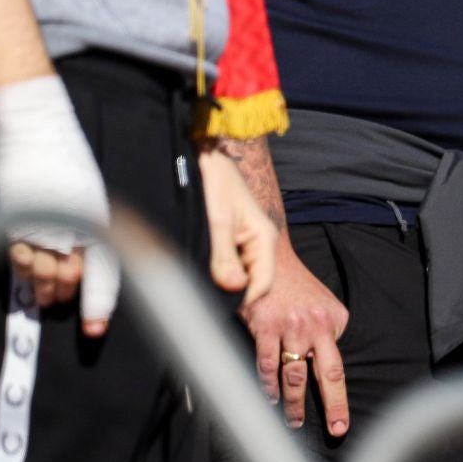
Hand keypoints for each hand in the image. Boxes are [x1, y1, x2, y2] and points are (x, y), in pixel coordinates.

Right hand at [0, 74, 118, 336]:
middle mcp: (69, 226)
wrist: (37, 130)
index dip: (97, 305)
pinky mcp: (13, 221)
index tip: (93, 331)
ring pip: (41, 274)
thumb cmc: (70, 162)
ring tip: (48, 296)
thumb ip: (92, 233)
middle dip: (67, 293)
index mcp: (95, 218)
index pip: (101, 273)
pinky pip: (19, 259)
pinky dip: (26, 271)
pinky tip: (29, 274)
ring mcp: (38, 225)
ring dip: (45, 288)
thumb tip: (84, 266)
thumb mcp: (91, 197)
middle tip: (63, 300)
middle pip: (68, 279)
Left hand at [197, 148, 278, 304]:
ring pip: (238, 275)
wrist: (204, 154)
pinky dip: (216, 269)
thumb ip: (224, 257)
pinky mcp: (232, 240)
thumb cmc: (214, 182)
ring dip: (221, 279)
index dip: (242, 299)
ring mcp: (246, 242)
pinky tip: (199, 266)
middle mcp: (259, 243)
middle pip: (251, 282)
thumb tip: (234, 290)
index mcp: (264, 238)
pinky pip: (229, 264)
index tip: (216, 307)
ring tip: (198, 278)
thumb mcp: (217, 221)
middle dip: (230, 290)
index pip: (262, 285)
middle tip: (202, 293)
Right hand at [241, 243, 350, 436]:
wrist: (270, 254)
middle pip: (326, 374)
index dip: (339, 399)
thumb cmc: (296, 285)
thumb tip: (323, 364)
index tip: (340, 424)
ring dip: (292, 402)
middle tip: (332, 430)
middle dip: (331, 406)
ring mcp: (290, 326)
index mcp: (335, 320)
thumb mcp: (323, 303)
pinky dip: (266, 384)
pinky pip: (266, 364)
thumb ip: (327, 332)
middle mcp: (316, 324)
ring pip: (293, 375)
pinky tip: (269, 397)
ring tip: (293, 420)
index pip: (337, 366)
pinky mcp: (265, 325)